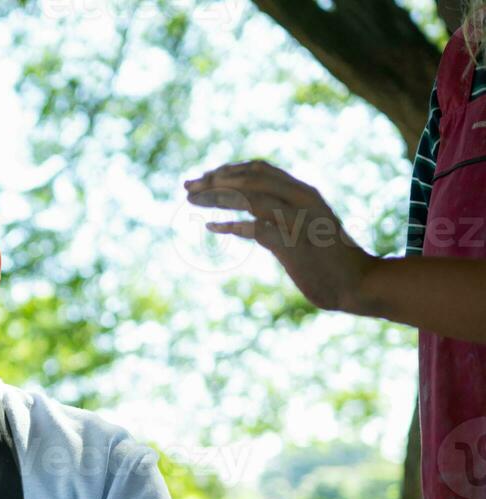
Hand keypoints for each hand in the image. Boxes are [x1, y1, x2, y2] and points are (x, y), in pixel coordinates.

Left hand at [185, 160, 376, 312]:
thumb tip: (246, 212)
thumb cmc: (327, 257)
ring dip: (216, 197)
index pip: (260, 169)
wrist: (356, 282)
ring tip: (191, 201)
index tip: (205, 177)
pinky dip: (230, 225)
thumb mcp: (304, 226)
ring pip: (250, 197)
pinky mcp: (294, 244)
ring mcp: (298, 220)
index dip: (229, 170)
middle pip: (250, 179)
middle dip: (215, 180)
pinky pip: (256, 228)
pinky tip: (210, 227)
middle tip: (188, 186)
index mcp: (304, 192)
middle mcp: (302, 199)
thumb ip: (281, 213)